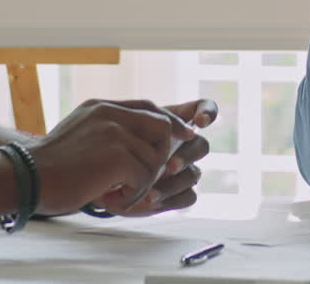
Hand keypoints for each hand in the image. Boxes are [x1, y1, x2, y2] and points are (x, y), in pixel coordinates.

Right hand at [29, 99, 196, 216]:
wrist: (25, 178)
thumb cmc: (49, 166)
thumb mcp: (80, 133)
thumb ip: (108, 130)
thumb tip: (142, 144)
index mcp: (102, 106)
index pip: (149, 106)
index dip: (171, 121)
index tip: (185, 135)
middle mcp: (110, 113)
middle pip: (162, 126)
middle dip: (165, 153)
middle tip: (152, 176)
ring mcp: (114, 132)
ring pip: (155, 158)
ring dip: (143, 181)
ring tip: (120, 191)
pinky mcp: (117, 156)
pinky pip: (144, 177)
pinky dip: (134, 193)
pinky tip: (113, 197)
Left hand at [94, 99, 218, 215]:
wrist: (101, 177)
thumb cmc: (113, 145)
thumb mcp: (121, 126)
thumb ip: (138, 120)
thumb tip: (155, 122)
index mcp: (174, 123)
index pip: (202, 108)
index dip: (208, 112)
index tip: (200, 122)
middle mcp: (183, 146)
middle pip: (201, 146)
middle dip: (187, 156)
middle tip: (169, 166)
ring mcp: (184, 171)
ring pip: (194, 175)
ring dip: (174, 183)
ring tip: (149, 192)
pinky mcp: (179, 194)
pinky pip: (188, 196)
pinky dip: (170, 200)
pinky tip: (150, 200)